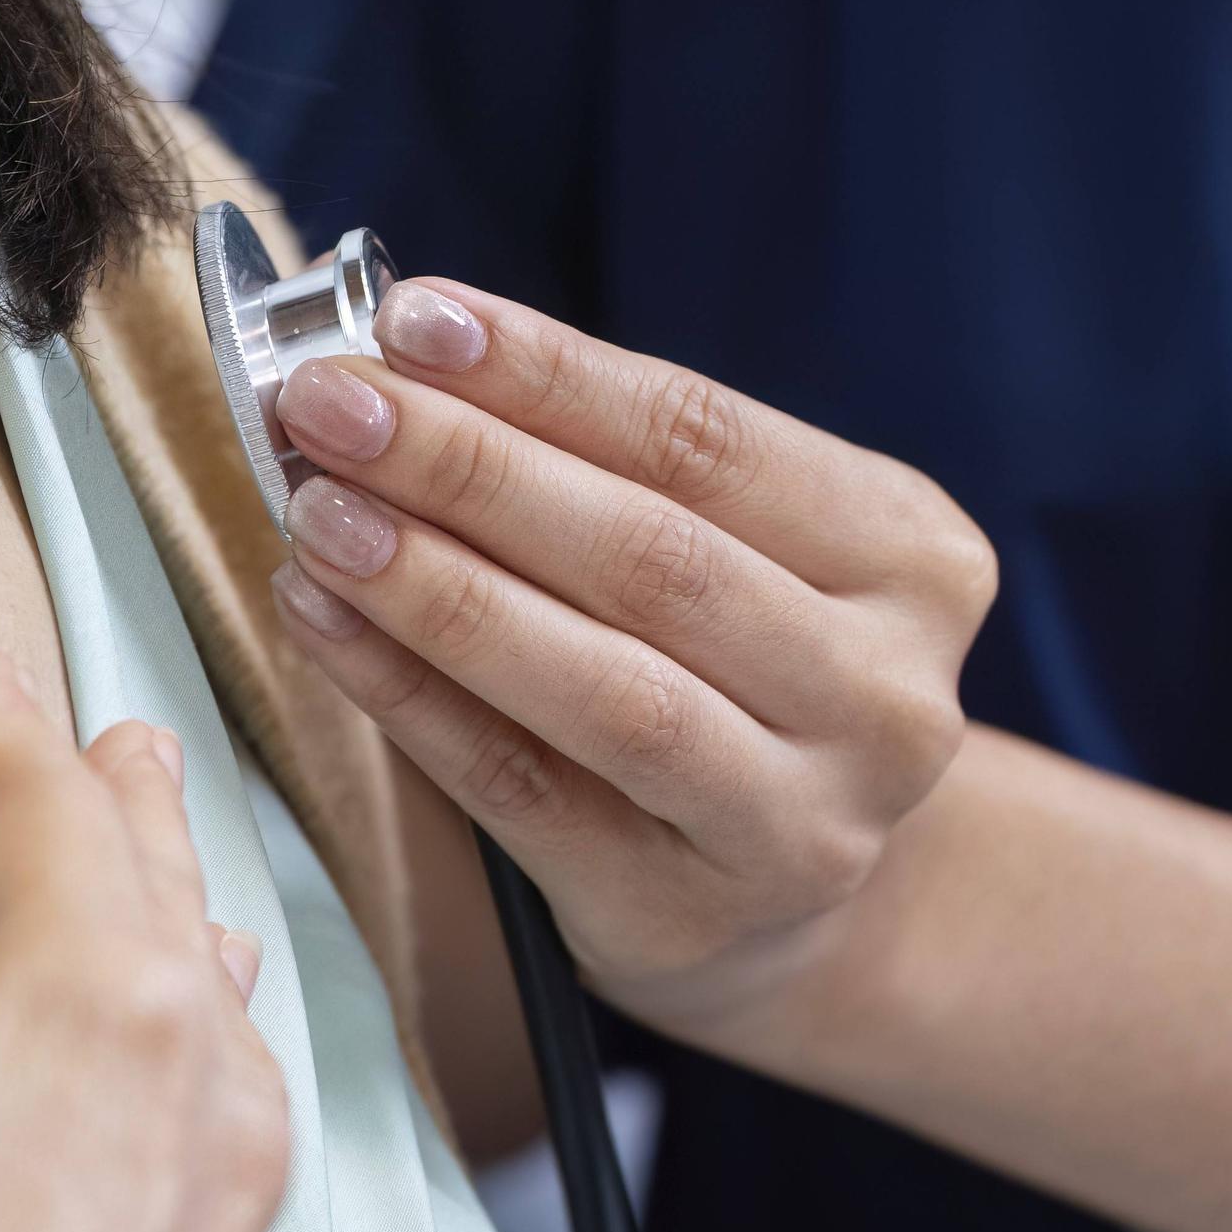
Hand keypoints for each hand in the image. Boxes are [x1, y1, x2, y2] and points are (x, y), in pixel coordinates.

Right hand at [0, 657, 288, 1231]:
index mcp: (95, 1014)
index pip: (61, 817)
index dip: (8, 737)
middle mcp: (199, 1102)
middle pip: (172, 898)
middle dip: (126, 808)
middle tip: (109, 742)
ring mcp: (227, 1228)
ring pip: (225, 1024)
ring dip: (182, 937)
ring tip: (169, 899)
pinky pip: (234, 1141)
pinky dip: (201, 1071)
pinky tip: (176, 1116)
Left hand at [260, 280, 994, 1044]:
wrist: (787, 902)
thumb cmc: (732, 676)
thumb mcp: (732, 548)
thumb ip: (603, 462)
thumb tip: (403, 361)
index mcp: (912, 558)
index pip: (709, 439)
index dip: (551, 374)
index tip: (413, 318)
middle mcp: (883, 695)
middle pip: (653, 556)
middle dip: (469, 466)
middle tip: (327, 404)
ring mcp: (797, 821)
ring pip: (602, 685)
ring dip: (438, 587)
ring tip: (318, 515)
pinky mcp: (681, 913)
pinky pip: (518, 790)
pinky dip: (407, 695)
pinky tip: (321, 620)